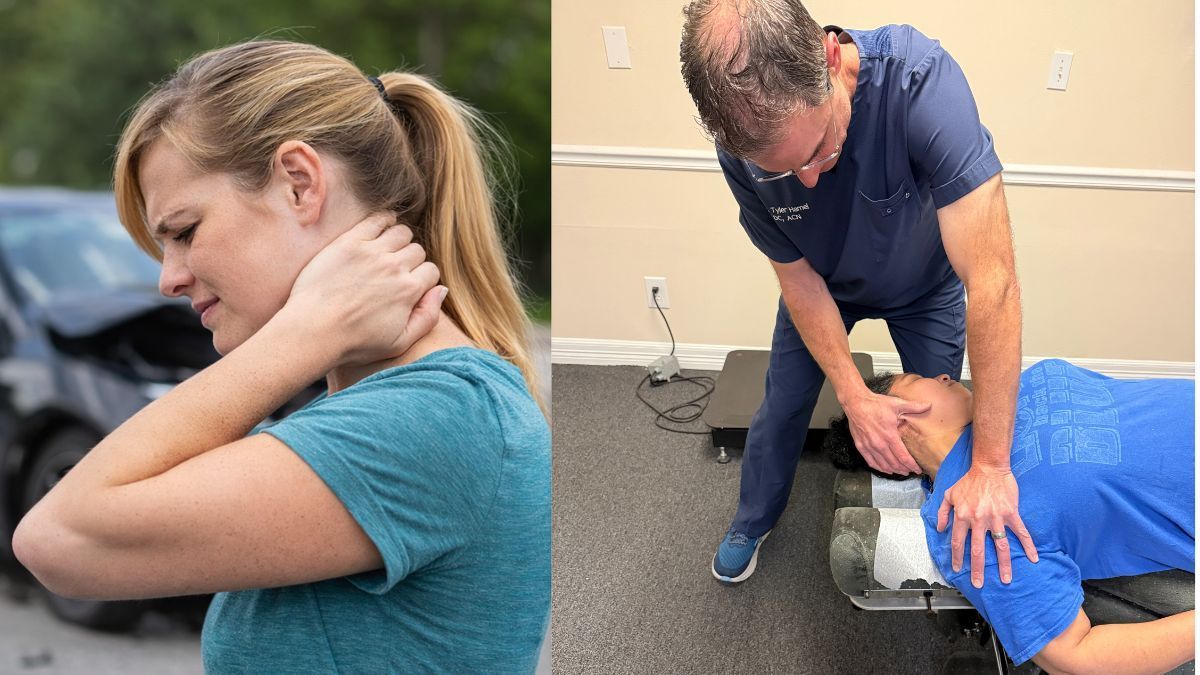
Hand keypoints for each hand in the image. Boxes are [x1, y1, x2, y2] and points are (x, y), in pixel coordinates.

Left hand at [284, 213, 445, 365]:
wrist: (313, 330)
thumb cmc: (355, 342)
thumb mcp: (400, 342)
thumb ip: (428, 317)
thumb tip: (442, 290)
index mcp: (409, 290)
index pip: (431, 271)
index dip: (423, 279)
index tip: (411, 286)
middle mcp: (394, 267)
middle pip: (417, 251)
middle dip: (412, 261)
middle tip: (396, 272)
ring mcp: (371, 252)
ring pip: (401, 233)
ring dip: (400, 241)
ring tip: (388, 252)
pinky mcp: (349, 242)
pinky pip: (377, 220)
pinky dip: (385, 220)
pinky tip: (382, 228)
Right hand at [843, 391, 927, 473]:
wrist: (856, 403)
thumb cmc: (875, 404)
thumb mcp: (896, 404)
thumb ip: (914, 407)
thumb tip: (929, 405)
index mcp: (890, 436)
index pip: (903, 456)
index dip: (912, 465)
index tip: (918, 470)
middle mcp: (879, 444)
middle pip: (894, 463)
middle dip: (904, 469)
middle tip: (911, 471)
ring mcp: (869, 446)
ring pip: (883, 465)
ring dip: (893, 470)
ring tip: (900, 472)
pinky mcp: (861, 446)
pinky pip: (871, 462)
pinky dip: (879, 468)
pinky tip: (885, 469)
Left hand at [936, 465, 1037, 587]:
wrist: (989, 467)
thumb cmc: (969, 480)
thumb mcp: (949, 494)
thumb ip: (943, 512)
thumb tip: (940, 529)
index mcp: (963, 516)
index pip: (958, 542)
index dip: (957, 557)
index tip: (957, 569)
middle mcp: (979, 520)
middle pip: (978, 550)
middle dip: (977, 569)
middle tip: (978, 584)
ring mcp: (996, 518)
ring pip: (1000, 546)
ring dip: (1003, 564)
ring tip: (1005, 579)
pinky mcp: (1011, 513)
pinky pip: (1021, 532)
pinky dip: (1028, 545)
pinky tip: (1033, 558)